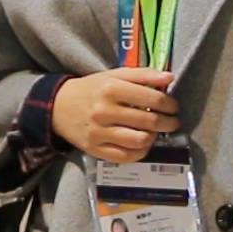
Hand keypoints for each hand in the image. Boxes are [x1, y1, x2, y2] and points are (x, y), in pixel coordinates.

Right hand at [51, 67, 179, 162]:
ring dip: (155, 137)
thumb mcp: (114, 75)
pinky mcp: (95, 150)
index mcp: (111, 88)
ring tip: (156, 132)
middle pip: (149, 121)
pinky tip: (143, 143)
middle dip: (168, 122)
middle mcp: (104, 111)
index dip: (170, 104)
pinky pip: (126, 156)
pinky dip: (140, 151)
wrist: (58, 106)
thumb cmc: (92, 89)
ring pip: (140, 141)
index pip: (152, 99)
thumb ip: (143, 75)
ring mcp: (99, 132)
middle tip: (172, 121)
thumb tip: (170, 78)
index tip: (173, 106)